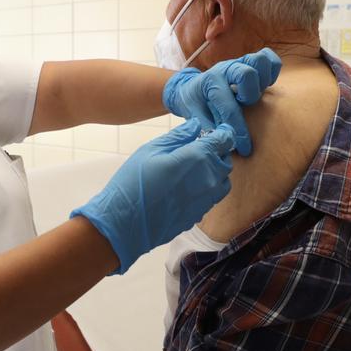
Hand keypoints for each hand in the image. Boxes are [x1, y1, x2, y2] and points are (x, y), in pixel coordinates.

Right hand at [71, 119, 235, 273]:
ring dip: (214, 172)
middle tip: (198, 149)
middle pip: (225, 161)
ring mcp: (206, 200)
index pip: (224, 140)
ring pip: (223, 181)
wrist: (125, 224)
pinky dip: (206, 189)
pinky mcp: (199, 215)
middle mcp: (208, 179)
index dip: (222, 133)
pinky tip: (186, 188)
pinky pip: (212, 198)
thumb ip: (178, 136)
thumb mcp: (151, 150)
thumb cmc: (133, 183)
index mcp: (198, 158)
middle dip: (217, 152)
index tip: (216, 131)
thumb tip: (196, 126)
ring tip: (194, 169)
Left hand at [161, 49, 282, 155]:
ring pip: (260, 60)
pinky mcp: (249, 61)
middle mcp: (225, 68)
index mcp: (210, 82)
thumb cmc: (195, 104)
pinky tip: (264, 85)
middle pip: (247, 73)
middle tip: (245, 105)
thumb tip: (224, 144)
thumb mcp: (195, 117)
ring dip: (262, 80)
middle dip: (250, 95)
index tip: (245, 148)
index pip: (229, 107)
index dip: (240, 131)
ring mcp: (238, 62)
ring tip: (256, 93)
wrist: (191, 86)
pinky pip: (269, 57)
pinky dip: (272, 70)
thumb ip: (208, 130)